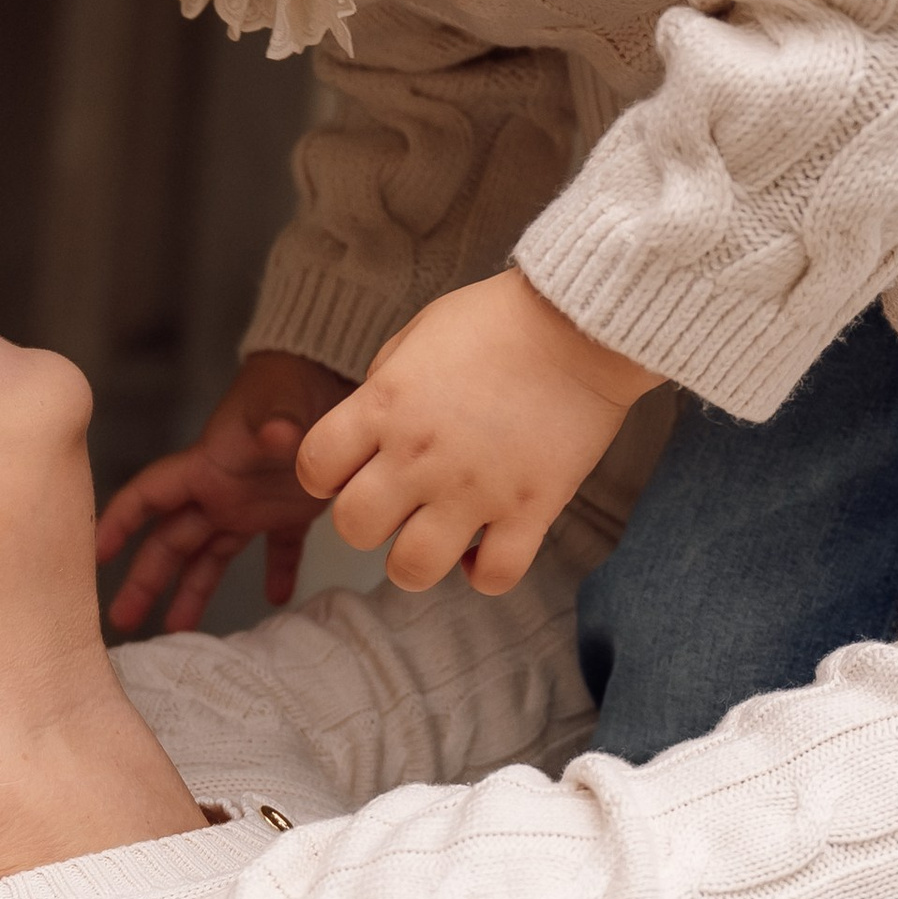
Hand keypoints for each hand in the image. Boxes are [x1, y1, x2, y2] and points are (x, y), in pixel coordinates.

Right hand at [95, 350, 349, 634]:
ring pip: (211, 556)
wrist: (332, 376)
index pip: (149, 497)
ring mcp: (251, 504)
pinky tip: (276, 601)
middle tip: (123, 623)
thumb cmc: (296, 383)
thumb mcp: (281, 403)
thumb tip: (279, 433)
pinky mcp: (289, 511)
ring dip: (193, 592)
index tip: (93, 557)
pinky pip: (277, 550)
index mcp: (206, 468)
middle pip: (170, 542)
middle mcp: (220, 492)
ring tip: (178, 633)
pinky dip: (277, 574)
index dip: (119, 523)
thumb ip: (276, 421)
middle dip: (144, 580)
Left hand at [295, 270, 654, 595]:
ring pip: (411, 570)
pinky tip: (486, 547)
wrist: (582, 325)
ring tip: (434, 536)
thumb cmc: (499, 320)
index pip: (315, 467)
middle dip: (366, 522)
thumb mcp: (418, 334)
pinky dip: (483, 574)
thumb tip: (368, 433)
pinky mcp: (530, 510)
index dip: (325, 475)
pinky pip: (492, 578)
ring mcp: (475, 490)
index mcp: (384, 405)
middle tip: (395, 505)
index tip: (350, 469)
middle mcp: (419, 455)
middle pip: (353, 529)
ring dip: (415, 559)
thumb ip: (382, 386)